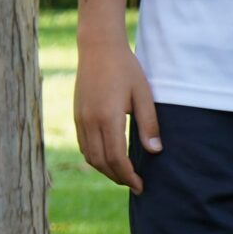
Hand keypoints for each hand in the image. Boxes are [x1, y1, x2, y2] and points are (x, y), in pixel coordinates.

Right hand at [73, 38, 160, 193]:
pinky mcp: (77, 115)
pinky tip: (108, 157)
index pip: (116, 158)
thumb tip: (155, 151)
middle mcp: (89, 122)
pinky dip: (95, 157)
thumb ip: (148, 124)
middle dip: (117, 177)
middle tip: (134, 184)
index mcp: (107, 118)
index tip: (141, 185)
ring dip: (105, 169)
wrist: (98, 48)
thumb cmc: (125, 68)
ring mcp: (80, 119)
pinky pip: (84, 145)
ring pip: (89, 156)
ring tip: (122, 174)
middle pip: (101, 162)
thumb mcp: (143, 94)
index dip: (128, 176)